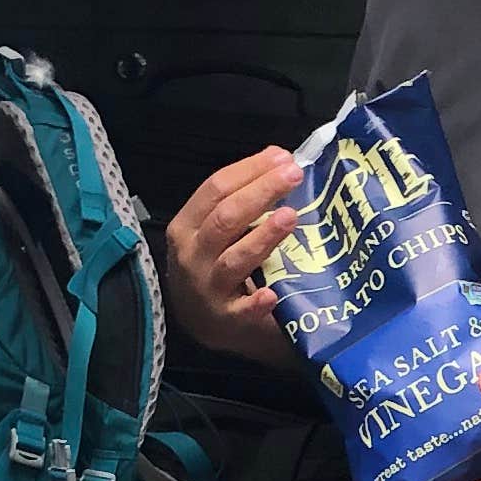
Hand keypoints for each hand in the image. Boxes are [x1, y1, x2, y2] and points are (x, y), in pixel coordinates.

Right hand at [163, 148, 302, 363]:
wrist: (204, 322)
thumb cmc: (214, 266)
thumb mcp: (214, 230)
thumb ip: (239, 198)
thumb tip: (279, 160)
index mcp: (187, 226)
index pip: (216, 189)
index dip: (250, 170)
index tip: (283, 157)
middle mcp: (192, 255)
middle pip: (226, 218)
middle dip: (261, 192)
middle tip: (294, 175)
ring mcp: (207, 289)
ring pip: (234, 259)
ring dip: (263, 237)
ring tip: (290, 217)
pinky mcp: (226, 321)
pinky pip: (242, 311)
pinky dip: (256, 303)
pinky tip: (272, 295)